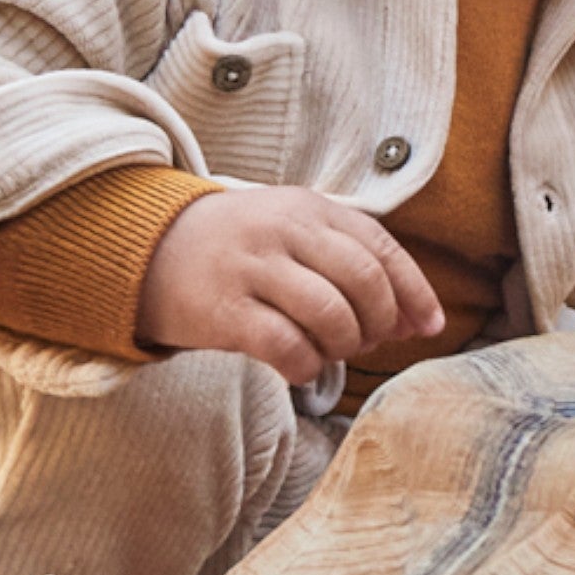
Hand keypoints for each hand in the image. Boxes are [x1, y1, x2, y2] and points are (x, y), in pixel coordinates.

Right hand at [135, 186, 443, 383]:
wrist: (146, 248)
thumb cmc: (237, 248)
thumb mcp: (293, 230)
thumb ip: (350, 260)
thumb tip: (417, 318)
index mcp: (309, 207)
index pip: (381, 248)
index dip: (415, 292)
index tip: (429, 326)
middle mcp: (283, 230)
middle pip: (364, 282)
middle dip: (379, 323)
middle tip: (368, 342)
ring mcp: (251, 268)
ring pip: (331, 315)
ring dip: (344, 345)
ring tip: (330, 351)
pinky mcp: (223, 310)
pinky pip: (286, 346)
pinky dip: (306, 366)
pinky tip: (299, 368)